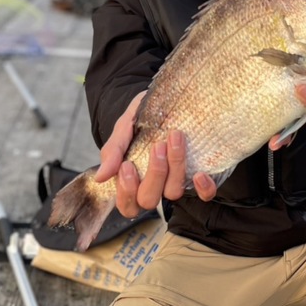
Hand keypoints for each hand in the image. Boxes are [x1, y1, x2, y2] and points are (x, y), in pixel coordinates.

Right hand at [95, 93, 216, 215]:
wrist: (164, 100)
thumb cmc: (140, 118)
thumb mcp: (123, 128)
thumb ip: (112, 151)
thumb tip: (101, 177)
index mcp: (132, 181)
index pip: (127, 205)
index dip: (127, 191)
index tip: (128, 164)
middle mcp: (154, 186)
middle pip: (149, 199)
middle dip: (154, 174)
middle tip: (157, 146)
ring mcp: (176, 182)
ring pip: (173, 192)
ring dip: (175, 168)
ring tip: (175, 137)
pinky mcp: (197, 175)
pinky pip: (204, 193)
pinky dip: (203, 188)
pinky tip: (199, 174)